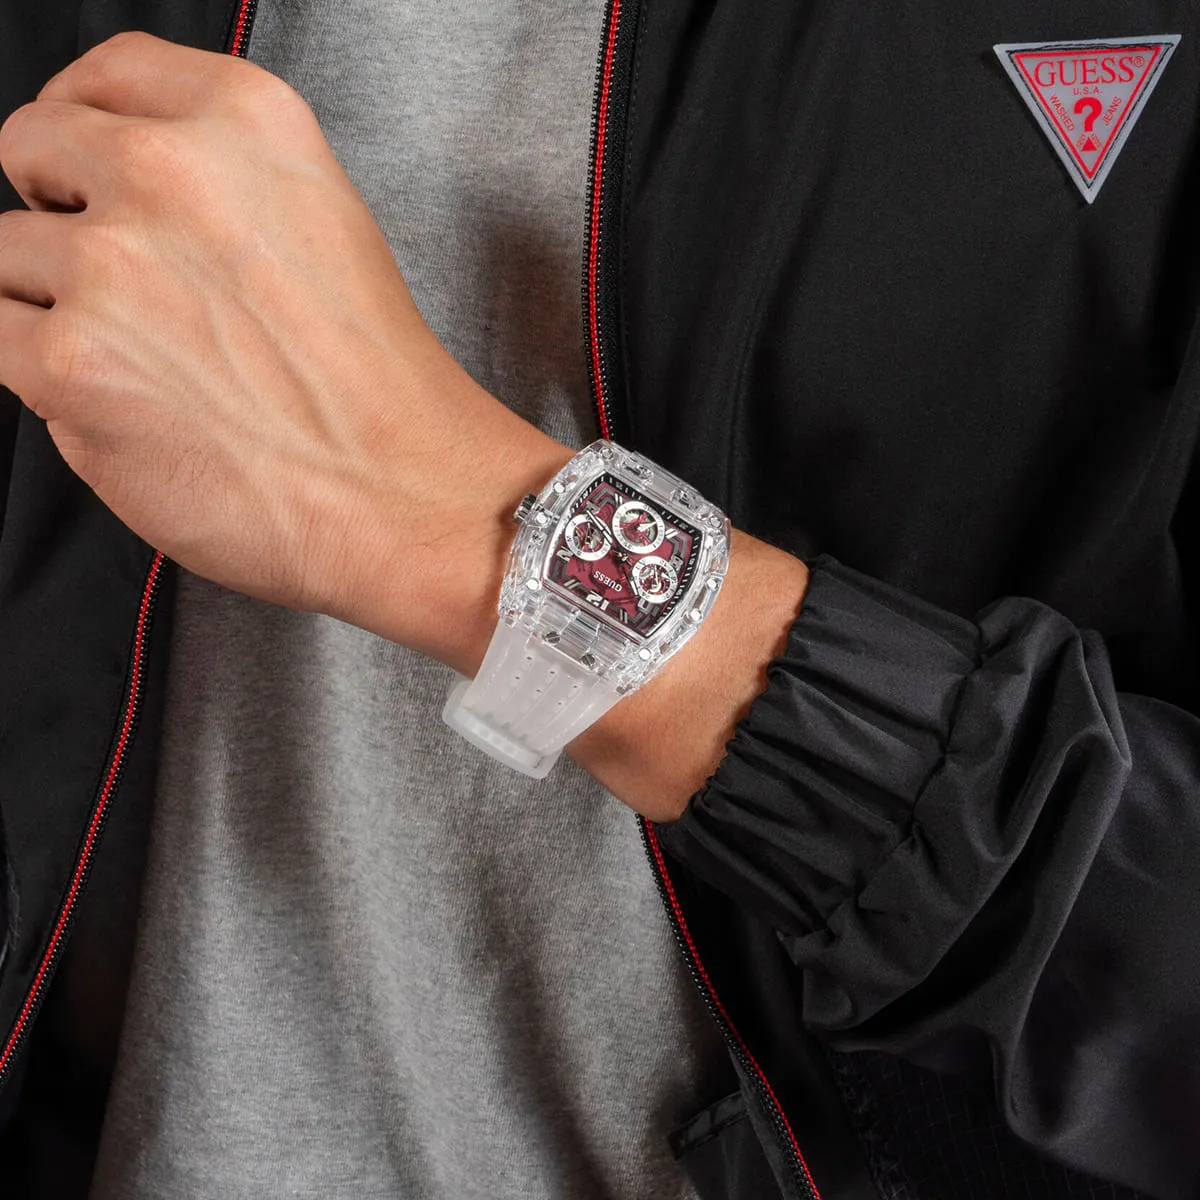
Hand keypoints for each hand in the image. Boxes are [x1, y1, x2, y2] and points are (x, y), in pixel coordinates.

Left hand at [0, 30, 566, 662]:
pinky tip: (124, 403)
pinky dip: (44, 376)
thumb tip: (117, 201)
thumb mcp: (326, 227)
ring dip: (56, 305)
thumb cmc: (377, 389)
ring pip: (6, 256)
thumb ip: (220, 186)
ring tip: (148, 366)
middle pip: (33, 148)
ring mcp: (113, 263)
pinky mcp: (72, 360)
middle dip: (63, 212)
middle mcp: (173, 171)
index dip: (87, 122)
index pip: (111, 71)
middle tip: (120, 284)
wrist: (405, 493)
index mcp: (250, 121)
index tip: (87, 167)